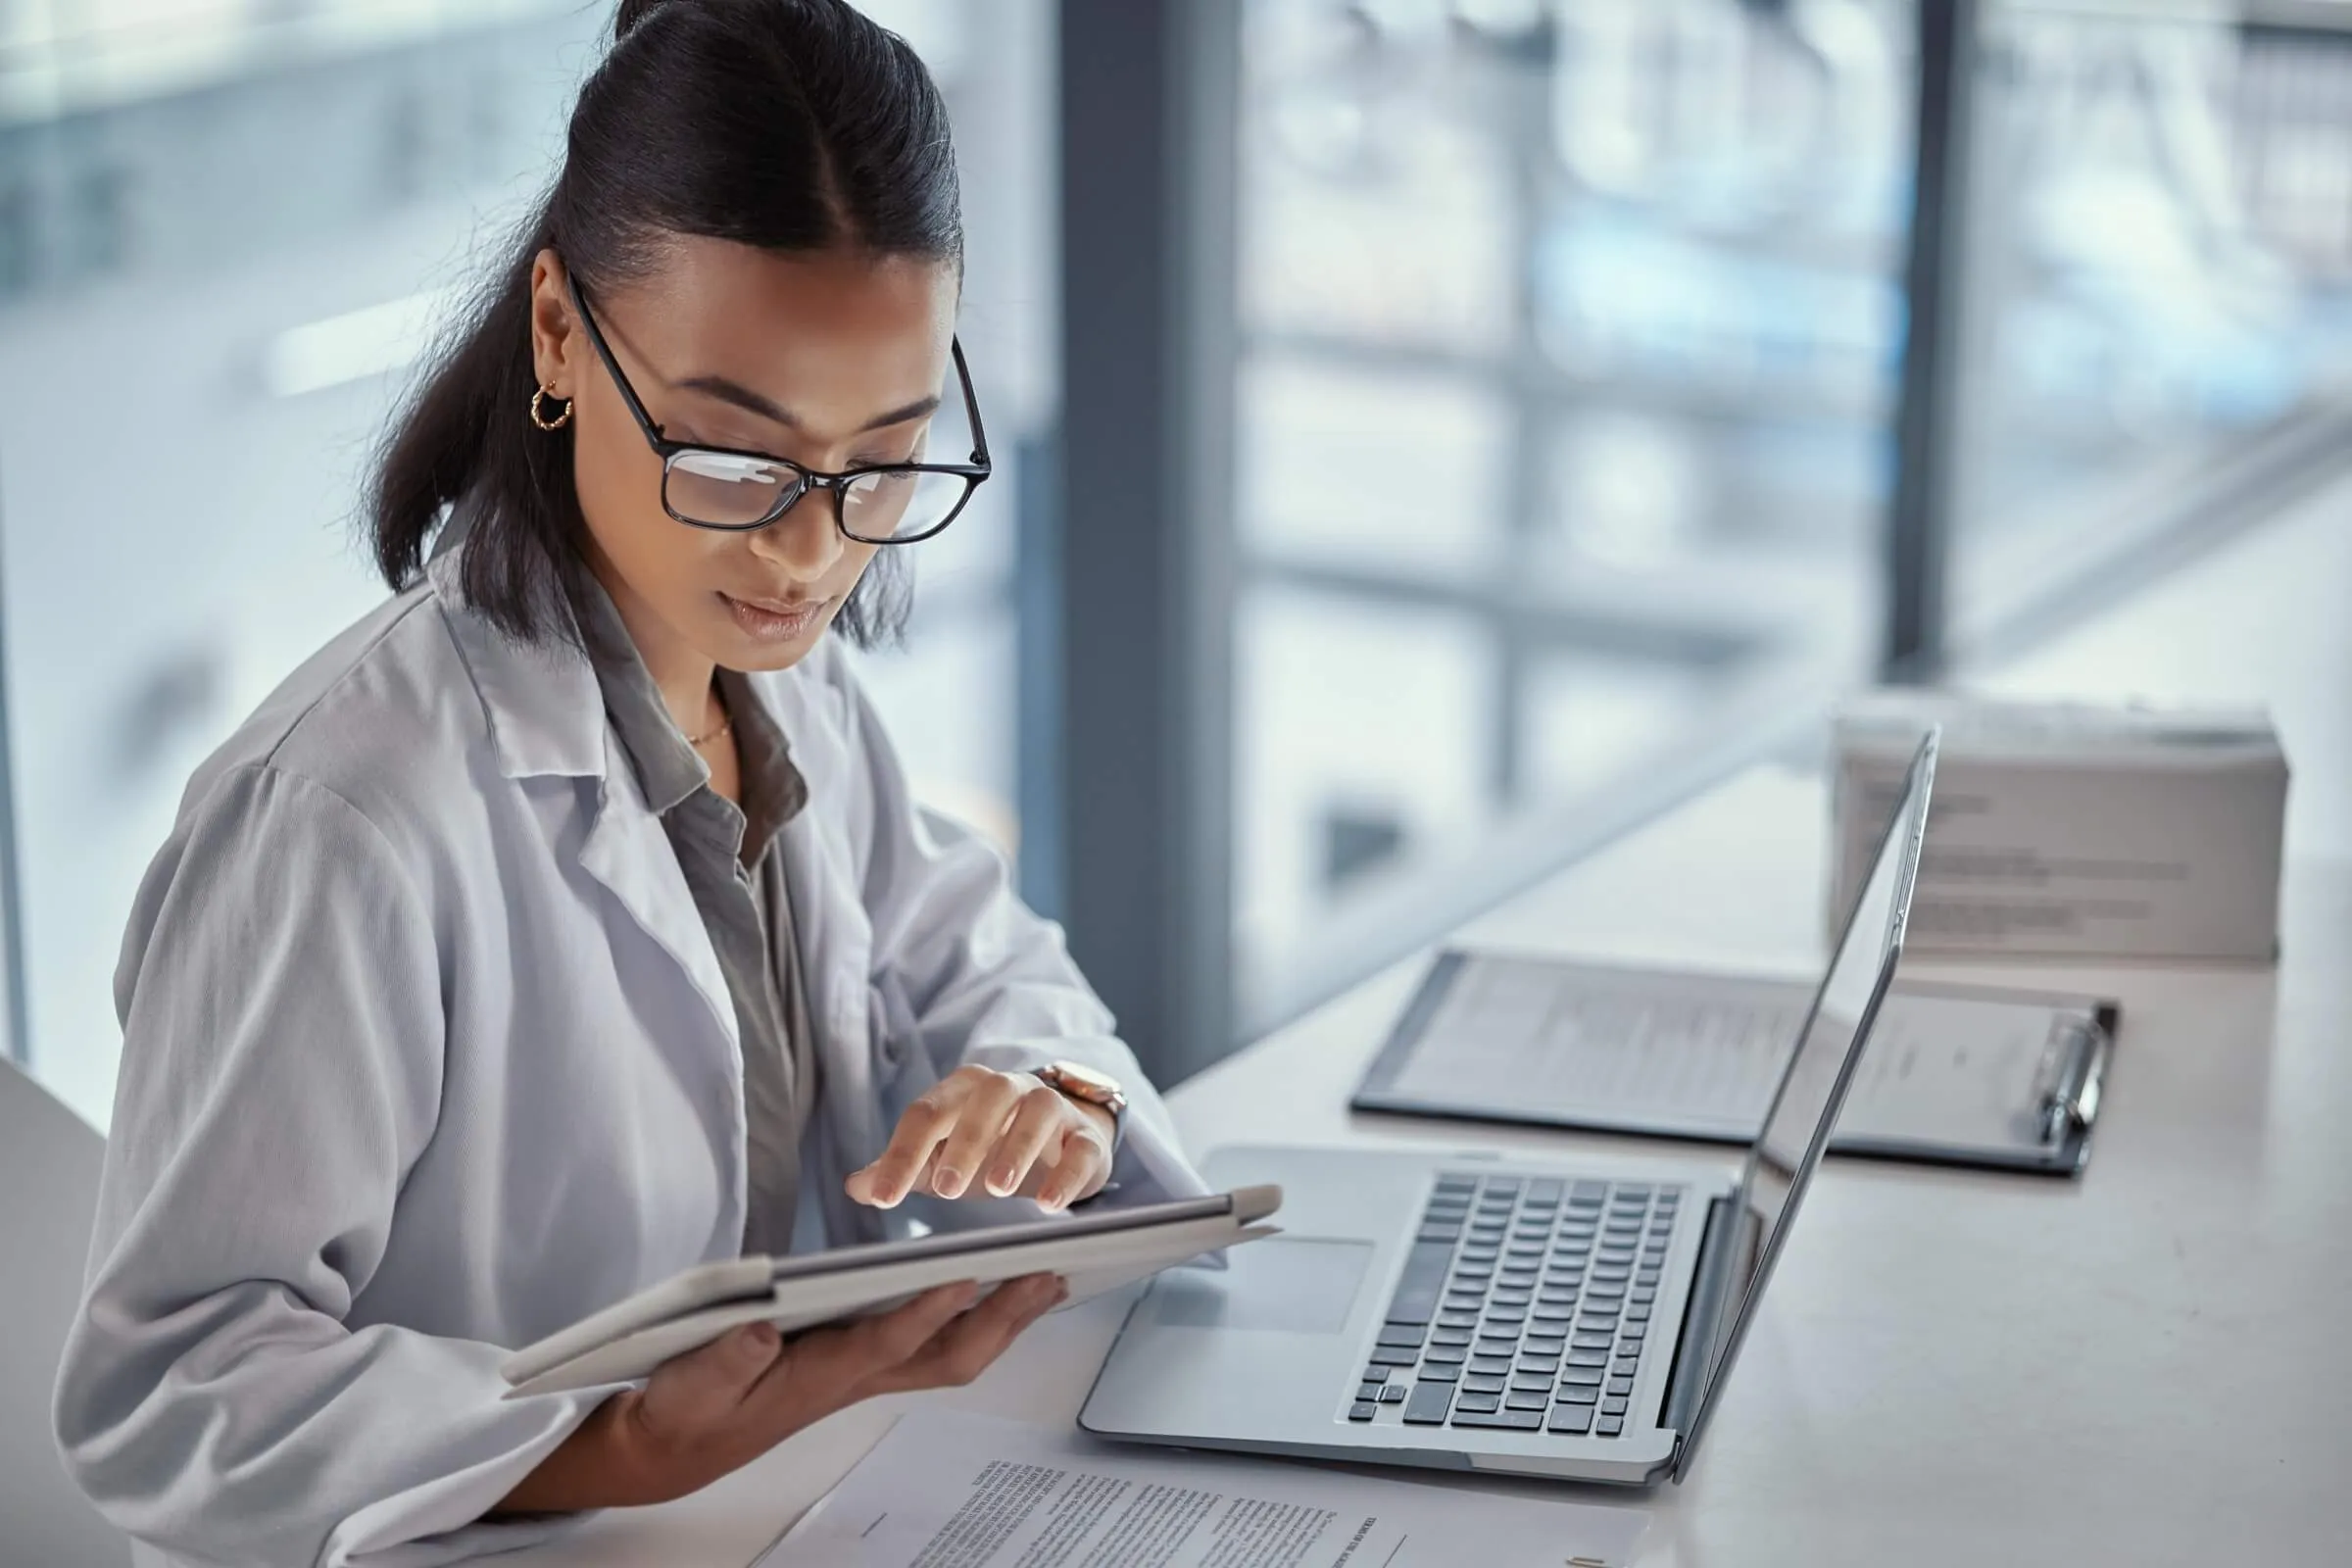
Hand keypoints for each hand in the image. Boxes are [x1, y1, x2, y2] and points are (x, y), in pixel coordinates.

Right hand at [494, 1272, 1067, 1513]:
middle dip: (1001, 1319)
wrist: (676, 1445)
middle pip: (945, 1354)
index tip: (961, 1277)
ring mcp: (864, 1374)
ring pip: (950, 1354)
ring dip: (1003, 1322)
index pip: (880, 1343)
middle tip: (1050, 1277)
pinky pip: (935, 1346)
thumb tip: (759, 1330)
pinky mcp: (859, 1365)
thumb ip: (723, 1360)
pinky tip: (1000, 1298)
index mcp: (814, 1377)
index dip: (922, 1312)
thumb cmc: (686, 1409)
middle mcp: (853, 1377)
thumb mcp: (688, 1385)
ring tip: (1049, 1282)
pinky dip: (976, 1321)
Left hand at [845, 1065, 1114, 1212]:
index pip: (926, 1114)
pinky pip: (1081, 1147)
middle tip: (945, 1190)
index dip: (902, 1154)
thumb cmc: (992, 1147)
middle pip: (984, 1102)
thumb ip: (902, 1169)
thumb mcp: (942, 1158)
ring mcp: (1052, 1108)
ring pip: (1037, 1113)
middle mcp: (1008, 1089)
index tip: (884, 1198)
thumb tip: (857, 1186)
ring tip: (998, 1190)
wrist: (1063, 1139)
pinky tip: (1049, 1204)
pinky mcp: (1085, 1137)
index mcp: (963, 1091)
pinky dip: (1067, 1173)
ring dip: (1016, 1149)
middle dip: (963, 1144)